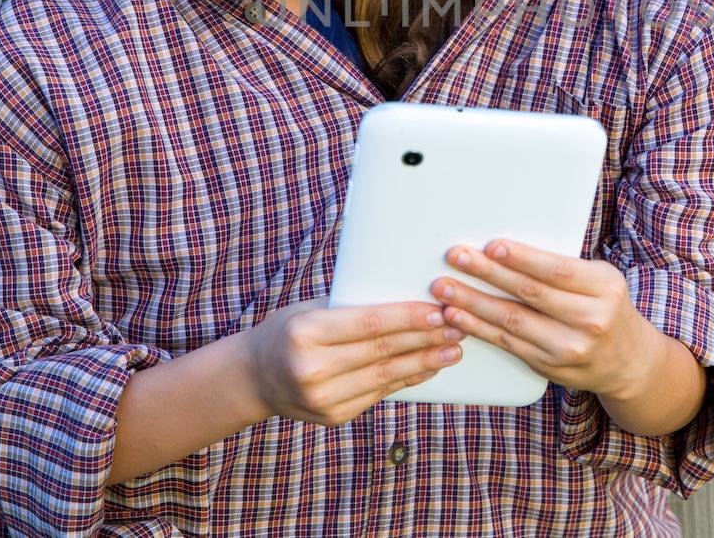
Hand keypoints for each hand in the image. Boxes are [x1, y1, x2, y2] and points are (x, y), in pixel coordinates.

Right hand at [240, 298, 463, 426]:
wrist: (254, 378)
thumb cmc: (289, 331)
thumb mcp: (311, 309)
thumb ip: (351, 308)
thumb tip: (408, 297)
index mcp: (305, 333)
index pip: (368, 324)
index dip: (407, 318)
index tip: (439, 310)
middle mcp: (312, 368)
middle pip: (382, 351)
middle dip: (425, 338)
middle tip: (459, 326)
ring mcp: (323, 398)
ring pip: (386, 376)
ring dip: (425, 362)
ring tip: (454, 349)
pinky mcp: (334, 416)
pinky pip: (379, 394)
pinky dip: (407, 378)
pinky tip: (429, 367)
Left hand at [430, 240, 653, 398]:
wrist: (628, 363)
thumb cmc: (607, 308)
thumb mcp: (601, 281)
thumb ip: (563, 268)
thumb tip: (507, 250)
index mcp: (604, 289)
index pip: (557, 271)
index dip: (522, 259)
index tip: (492, 247)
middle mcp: (589, 320)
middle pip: (529, 293)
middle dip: (487, 274)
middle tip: (457, 258)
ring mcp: (568, 348)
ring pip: (512, 321)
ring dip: (473, 302)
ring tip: (445, 288)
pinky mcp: (548, 365)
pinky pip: (507, 343)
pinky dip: (478, 328)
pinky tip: (458, 316)